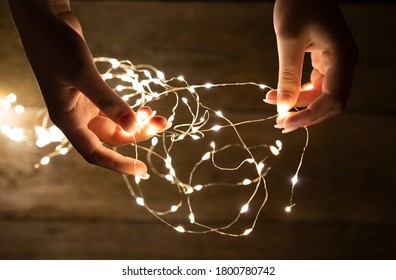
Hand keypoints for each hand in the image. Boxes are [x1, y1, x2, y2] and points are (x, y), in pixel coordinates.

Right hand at [8, 0, 167, 175]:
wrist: (46, 21)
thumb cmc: (56, 46)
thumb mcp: (83, 74)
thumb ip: (108, 102)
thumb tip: (134, 126)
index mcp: (67, 120)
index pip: (94, 153)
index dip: (117, 164)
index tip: (141, 171)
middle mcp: (76, 117)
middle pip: (111, 138)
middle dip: (138, 134)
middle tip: (162, 124)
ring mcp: (84, 105)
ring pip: (116, 123)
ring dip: (137, 122)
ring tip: (158, 115)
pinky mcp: (91, 92)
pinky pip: (115, 109)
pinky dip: (130, 110)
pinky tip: (145, 107)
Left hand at [264, 0, 357, 132]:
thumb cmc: (297, 4)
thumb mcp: (289, 39)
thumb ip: (288, 75)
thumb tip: (284, 107)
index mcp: (342, 57)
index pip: (332, 99)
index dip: (310, 116)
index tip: (285, 123)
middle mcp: (344, 62)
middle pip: (331, 102)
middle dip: (306, 115)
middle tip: (280, 123)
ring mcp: (337, 61)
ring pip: (323, 95)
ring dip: (300, 104)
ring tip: (273, 103)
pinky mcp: (326, 60)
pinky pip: (317, 85)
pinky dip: (301, 93)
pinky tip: (283, 94)